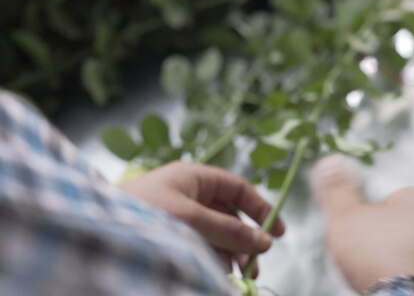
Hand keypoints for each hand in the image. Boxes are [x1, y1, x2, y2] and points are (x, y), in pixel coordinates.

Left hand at [120, 161, 285, 276]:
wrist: (93, 230)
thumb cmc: (141, 212)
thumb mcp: (191, 219)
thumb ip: (229, 230)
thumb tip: (265, 241)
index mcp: (194, 178)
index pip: (237, 188)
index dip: (261, 208)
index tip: (278, 233)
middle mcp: (188, 195)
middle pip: (229, 215)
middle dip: (245, 240)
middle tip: (255, 265)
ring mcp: (178, 216)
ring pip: (215, 234)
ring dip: (230, 254)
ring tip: (238, 275)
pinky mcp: (168, 235)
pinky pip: (199, 246)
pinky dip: (212, 259)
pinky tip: (217, 273)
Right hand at [310, 154, 413, 291]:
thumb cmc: (380, 256)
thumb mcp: (345, 216)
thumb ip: (337, 188)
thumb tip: (330, 161)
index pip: (392, 197)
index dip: (371, 213)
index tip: (359, 229)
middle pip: (408, 222)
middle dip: (390, 234)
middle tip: (368, 251)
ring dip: (404, 256)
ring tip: (382, 271)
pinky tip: (399, 283)